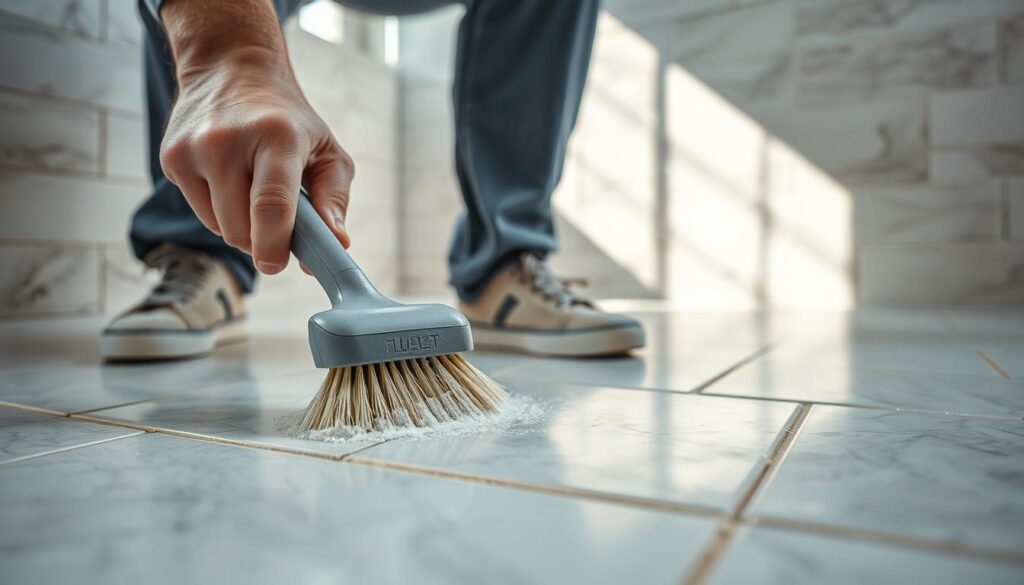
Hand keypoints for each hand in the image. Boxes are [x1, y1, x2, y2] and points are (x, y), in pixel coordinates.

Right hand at [158, 0, 351, 274]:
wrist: (232, 70)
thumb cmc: (288, 120)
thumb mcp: (326, 150)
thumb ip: (334, 199)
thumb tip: (336, 244)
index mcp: (276, 136)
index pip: (270, 203)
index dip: (274, 244)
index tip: (277, 264)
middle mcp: (227, 141)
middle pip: (241, 228)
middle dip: (264, 240)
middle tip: (280, 222)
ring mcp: (193, 149)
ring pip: (220, 228)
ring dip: (243, 227)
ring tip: (254, 191)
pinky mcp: (171, 158)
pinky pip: (202, 214)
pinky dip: (221, 212)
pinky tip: (230, 181)